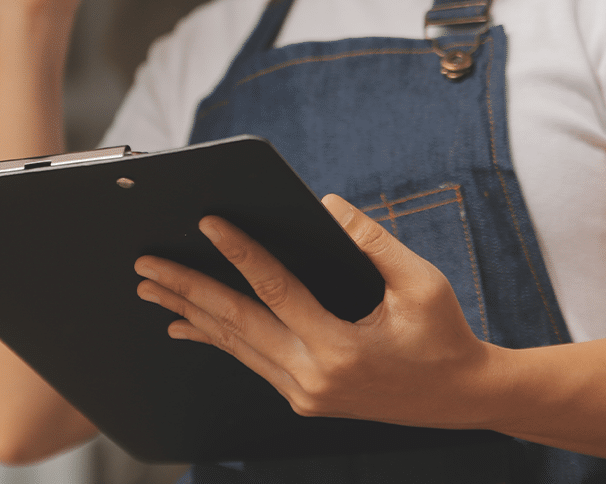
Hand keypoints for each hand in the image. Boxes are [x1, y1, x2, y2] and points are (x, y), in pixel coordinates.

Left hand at [135, 194, 507, 429]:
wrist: (459, 397)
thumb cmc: (444, 336)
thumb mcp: (422, 283)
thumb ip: (373, 242)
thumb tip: (327, 207)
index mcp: (340, 347)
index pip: (276, 290)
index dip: (240, 253)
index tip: (208, 224)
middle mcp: (313, 376)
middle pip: (236, 323)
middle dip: (187, 290)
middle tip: (146, 264)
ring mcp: (303, 392)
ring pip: (235, 345)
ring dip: (190, 314)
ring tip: (152, 289)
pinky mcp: (302, 397)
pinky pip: (249, 361)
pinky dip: (216, 339)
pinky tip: (185, 326)